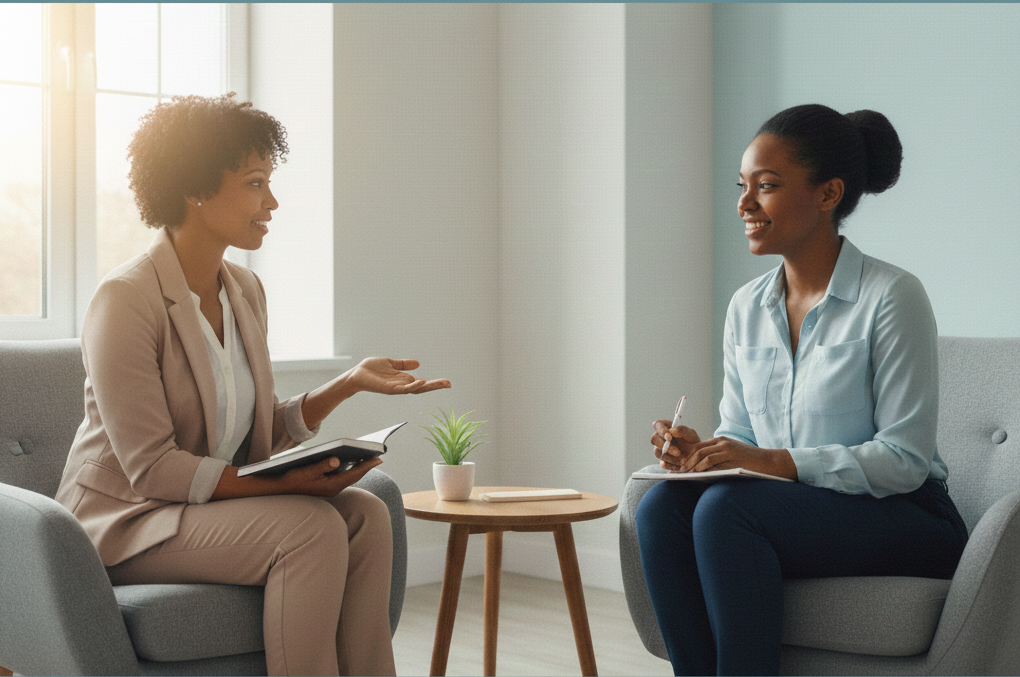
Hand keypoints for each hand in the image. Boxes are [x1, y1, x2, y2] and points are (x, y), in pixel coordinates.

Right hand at [280, 456, 384, 497]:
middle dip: (366, 466)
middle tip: (378, 457)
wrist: (279, 491)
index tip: (379, 458)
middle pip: (354, 476)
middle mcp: (332, 489)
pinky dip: (348, 470)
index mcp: (331, 485)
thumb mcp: (306, 471)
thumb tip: (337, 460)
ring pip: (348, 478)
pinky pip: (341, 478)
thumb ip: (322, 465)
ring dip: (358, 469)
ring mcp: (329, 489)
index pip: (354, 474)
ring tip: (368, 458)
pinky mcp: (325, 487)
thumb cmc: (292, 480)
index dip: (367, 466)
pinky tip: (350, 463)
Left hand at [348, 357, 451, 395]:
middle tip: (448, 384)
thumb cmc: (370, 370)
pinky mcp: (388, 388)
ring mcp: (396, 388)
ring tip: (438, 383)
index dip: (434, 383)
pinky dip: (412, 386)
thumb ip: (403, 365)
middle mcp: (402, 385)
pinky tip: (420, 381)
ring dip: (427, 386)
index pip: (422, 383)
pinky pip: (402, 389)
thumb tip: (418, 363)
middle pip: (422, 387)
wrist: (356, 374)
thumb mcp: (390, 363)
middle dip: (435, 386)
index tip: (447, 382)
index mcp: (403, 380)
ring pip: (415, 389)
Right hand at [651, 420, 700, 472]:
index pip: (658, 425)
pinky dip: (671, 465)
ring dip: (670, 457)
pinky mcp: (663, 461)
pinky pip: (662, 464)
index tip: (670, 437)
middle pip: (654, 439)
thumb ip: (682, 430)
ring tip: (683, 460)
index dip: (661, 431)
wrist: (697, 456)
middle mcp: (660, 438)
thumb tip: (671, 431)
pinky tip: (679, 466)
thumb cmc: (692, 441)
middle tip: (678, 452)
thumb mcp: (691, 434)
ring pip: (657, 452)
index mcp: (665, 427)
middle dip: (665, 446)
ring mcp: (660, 450)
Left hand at [680, 437, 797, 478]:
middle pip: (697, 449)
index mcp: (720, 441)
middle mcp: (721, 441)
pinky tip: (696, 473)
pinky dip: (701, 466)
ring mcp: (725, 446)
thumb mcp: (731, 459)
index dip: (688, 456)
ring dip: (692, 464)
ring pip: (702, 453)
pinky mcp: (730, 453)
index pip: (698, 446)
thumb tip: (700, 471)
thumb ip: (717, 461)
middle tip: (680, 470)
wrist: (768, 462)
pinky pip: (711, 459)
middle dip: (687, 460)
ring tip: (685, 473)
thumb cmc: (749, 463)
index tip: (681, 466)